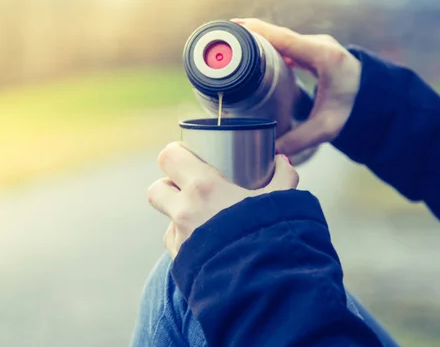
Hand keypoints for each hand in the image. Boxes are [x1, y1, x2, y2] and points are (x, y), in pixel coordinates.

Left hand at [148, 142, 298, 258]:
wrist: (263, 284)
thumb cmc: (271, 236)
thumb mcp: (282, 200)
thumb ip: (283, 176)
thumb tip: (282, 162)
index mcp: (203, 187)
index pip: (169, 157)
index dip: (176, 154)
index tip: (189, 157)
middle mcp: (184, 211)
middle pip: (156, 188)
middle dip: (169, 186)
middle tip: (191, 188)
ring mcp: (180, 239)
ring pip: (167, 220)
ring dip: (179, 217)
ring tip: (205, 221)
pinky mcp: (181, 263)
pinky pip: (177, 247)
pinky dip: (189, 243)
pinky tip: (210, 246)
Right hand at [232, 18, 361, 155]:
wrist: (377, 99)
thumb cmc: (355, 110)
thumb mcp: (327, 128)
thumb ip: (299, 139)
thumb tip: (270, 152)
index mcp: (324, 57)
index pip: (286, 39)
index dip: (259, 32)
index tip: (235, 27)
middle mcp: (320, 45)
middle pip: (279, 35)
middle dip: (251, 34)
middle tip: (224, 38)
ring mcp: (317, 45)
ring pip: (282, 38)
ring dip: (259, 39)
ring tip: (232, 45)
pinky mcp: (314, 50)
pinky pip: (287, 44)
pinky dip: (269, 46)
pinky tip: (252, 54)